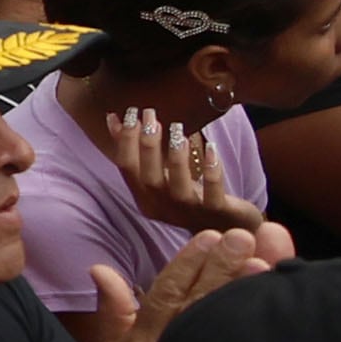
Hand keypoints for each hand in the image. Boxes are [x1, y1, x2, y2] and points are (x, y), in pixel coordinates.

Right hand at [89, 227, 282, 341]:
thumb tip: (101, 269)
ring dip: (237, 291)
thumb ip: (112, 313)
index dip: (188, 263)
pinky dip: (243, 326)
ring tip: (260, 262)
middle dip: (220, 266)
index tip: (209, 237)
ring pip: (215, 322)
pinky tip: (261, 308)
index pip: (165, 292)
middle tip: (241, 236)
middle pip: (196, 301)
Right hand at [103, 104, 267, 236]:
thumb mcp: (161, 175)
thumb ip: (137, 150)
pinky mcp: (217, 213)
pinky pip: (213, 194)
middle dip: (147, 146)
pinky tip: (211, 149)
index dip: (125, 141)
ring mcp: (190, 212)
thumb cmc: (191, 197)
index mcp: (144, 198)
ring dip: (177, 158)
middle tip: (151, 115)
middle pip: (148, 178)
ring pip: (178, 188)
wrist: (227, 228)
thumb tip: (114, 118)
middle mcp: (163, 207)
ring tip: (178, 131)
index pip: (127, 169)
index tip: (130, 113)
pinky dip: (211, 171)